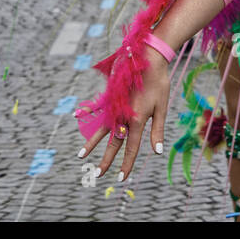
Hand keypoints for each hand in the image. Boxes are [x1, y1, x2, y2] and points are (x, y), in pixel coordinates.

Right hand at [79, 49, 170, 182]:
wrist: (148, 60)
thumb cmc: (159, 83)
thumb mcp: (162, 108)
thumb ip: (157, 131)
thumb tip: (157, 152)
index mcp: (137, 121)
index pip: (131, 148)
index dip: (127, 164)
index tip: (121, 178)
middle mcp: (123, 117)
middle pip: (114, 143)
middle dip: (106, 160)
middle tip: (98, 175)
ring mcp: (115, 107)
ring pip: (102, 129)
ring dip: (92, 143)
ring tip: (80, 156)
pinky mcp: (111, 97)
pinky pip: (97, 109)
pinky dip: (88, 114)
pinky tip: (78, 117)